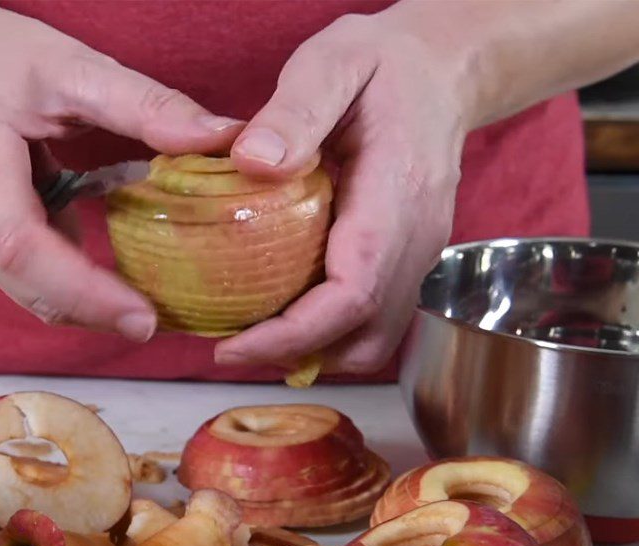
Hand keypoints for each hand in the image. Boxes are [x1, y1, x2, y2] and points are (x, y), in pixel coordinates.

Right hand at [0, 0, 240, 340]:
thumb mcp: (73, 67)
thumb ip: (148, 105)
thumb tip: (222, 137)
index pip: (23, 247)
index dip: (85, 293)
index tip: (142, 319)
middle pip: (24, 285)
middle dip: (92, 308)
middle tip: (147, 317)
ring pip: (18, 290)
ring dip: (72, 290)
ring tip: (107, 265)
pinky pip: (5, 277)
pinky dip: (45, 271)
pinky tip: (55, 229)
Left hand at [217, 7, 468, 372]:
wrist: (441, 75)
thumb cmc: (385, 66)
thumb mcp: (334, 63)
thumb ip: (296, 110)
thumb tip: (250, 163)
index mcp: (396, 198)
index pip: (352, 294)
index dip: (293, 333)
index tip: (233, 347)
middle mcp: (415, 243)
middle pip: (363, 335)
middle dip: (294, 354)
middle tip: (232, 347)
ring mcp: (417, 259)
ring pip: (372, 342)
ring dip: (315, 353)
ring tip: (256, 338)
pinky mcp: (407, 265)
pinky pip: (373, 323)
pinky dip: (329, 336)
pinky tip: (288, 315)